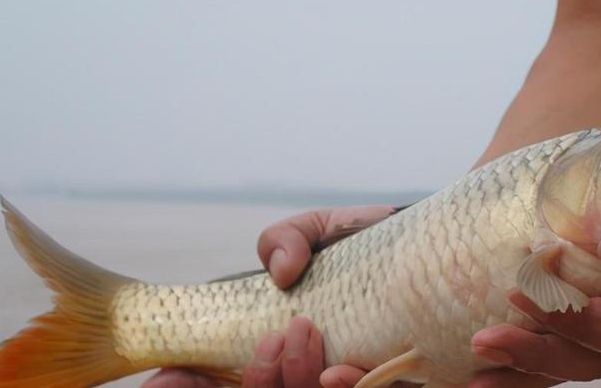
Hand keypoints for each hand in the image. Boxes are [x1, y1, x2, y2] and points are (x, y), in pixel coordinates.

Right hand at [140, 206, 395, 387]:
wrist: (438, 243)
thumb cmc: (367, 241)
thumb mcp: (317, 229)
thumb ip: (284, 239)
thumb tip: (281, 271)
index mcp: (276, 341)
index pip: (219, 379)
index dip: (185, 386)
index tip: (162, 381)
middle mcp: (304, 368)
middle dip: (258, 380)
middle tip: (274, 336)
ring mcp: (345, 379)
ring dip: (297, 379)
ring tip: (306, 334)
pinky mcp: (395, 383)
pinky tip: (346, 372)